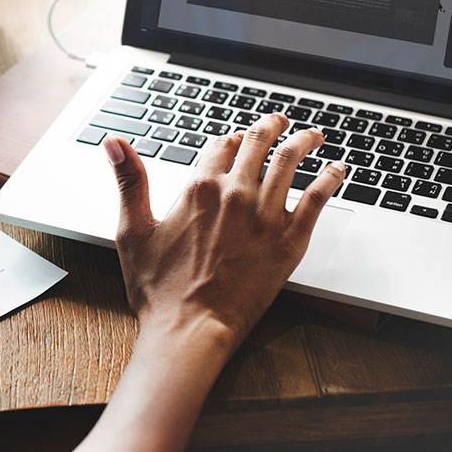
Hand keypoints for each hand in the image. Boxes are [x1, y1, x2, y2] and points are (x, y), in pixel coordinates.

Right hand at [105, 113, 345, 349]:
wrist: (190, 328)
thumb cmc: (158, 290)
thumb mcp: (132, 231)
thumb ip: (129, 182)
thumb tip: (114, 143)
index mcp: (198, 189)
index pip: (221, 145)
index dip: (228, 140)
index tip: (235, 140)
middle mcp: (235, 194)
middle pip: (259, 143)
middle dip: (271, 127)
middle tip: (280, 123)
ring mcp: (266, 215)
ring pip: (292, 161)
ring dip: (304, 141)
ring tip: (313, 135)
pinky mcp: (290, 239)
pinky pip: (318, 197)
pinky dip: (331, 177)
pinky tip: (338, 170)